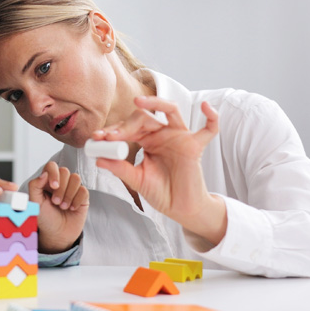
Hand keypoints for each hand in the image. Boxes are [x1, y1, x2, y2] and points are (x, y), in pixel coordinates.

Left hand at [28, 162, 88, 253]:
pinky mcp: (82, 196)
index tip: (53, 186)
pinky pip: (84, 190)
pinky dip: (77, 200)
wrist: (57, 234)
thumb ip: (35, 186)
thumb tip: (44, 173)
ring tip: (63, 206)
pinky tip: (72, 208)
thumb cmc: (45, 218)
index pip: (52, 166)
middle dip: (61, 188)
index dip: (54, 173)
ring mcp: (72, 188)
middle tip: (56, 202)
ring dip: (69, 194)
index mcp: (47, 181)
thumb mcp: (35, 203)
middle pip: (65, 171)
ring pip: (76, 178)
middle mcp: (61, 182)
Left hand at [95, 97, 226, 244]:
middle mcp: (162, 134)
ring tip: (139, 101)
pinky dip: (211, 117)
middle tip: (111, 136)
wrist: (179, 209)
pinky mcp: (195, 146)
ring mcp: (179, 137)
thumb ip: (120, 168)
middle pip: (145, 117)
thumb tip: (98, 159)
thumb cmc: (160, 192)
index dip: (114, 130)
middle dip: (126, 124)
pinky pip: (209, 129)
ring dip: (156, 103)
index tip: (98, 138)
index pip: (129, 127)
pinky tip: (206, 106)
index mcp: (146, 140)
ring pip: (171, 111)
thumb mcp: (136, 180)